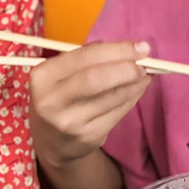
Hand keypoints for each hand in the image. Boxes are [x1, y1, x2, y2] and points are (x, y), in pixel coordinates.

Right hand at [28, 41, 151, 168]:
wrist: (51, 142)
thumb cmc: (59, 97)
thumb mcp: (59, 75)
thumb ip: (86, 58)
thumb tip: (128, 48)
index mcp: (42, 77)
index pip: (83, 57)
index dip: (116, 50)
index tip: (140, 47)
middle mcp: (52, 101)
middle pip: (95, 79)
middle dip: (126, 68)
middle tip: (145, 63)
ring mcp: (70, 122)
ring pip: (111, 97)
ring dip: (134, 83)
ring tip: (145, 74)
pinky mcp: (88, 138)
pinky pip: (117, 113)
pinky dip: (132, 98)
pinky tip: (137, 89)